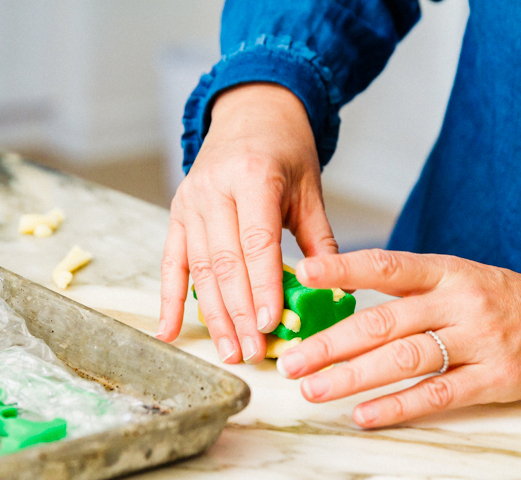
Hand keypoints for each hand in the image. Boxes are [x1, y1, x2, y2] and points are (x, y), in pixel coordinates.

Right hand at [157, 83, 337, 363]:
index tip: (269, 324)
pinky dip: (169, 298)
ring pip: (198, 268)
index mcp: (253, 177)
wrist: (252, 114)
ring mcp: (190, 201)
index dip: (262, 287)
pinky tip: (169, 331)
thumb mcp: (310, 190)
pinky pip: (171, 261)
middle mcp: (214, 189)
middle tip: (251, 351)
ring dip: (212, 314)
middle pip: (224, 262)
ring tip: (228, 350)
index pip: (256, 242)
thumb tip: (334, 292)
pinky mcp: (177, 213)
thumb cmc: (285, 151)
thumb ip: (320, 241)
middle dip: (238, 312)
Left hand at [277, 249, 520, 427]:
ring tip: (314, 390)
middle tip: (291, 360)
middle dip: (331, 343)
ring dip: (353, 377)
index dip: (344, 269)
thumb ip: (414, 290)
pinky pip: (439, 394)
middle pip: (384, 322)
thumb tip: (349, 301)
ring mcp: (479, 341)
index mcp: (449, 271)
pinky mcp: (496, 379)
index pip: (388, 266)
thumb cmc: (510, 300)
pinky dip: (398, 406)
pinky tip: (364, 414)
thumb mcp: (464, 279)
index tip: (303, 273)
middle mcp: (461, 302)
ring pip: (404, 360)